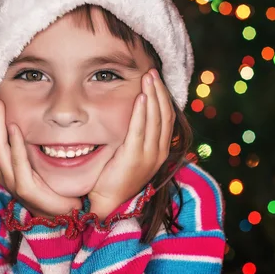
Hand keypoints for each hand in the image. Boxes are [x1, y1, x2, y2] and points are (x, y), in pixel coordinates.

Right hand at [0, 91, 82, 217]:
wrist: (66, 213)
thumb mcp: (40, 162)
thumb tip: (32, 122)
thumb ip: (33, 146)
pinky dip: (14, 144)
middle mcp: (5, 174)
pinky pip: (17, 163)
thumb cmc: (55, 187)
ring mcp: (12, 182)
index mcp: (7, 168)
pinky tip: (14, 127)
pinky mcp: (25, 189)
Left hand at [88, 69, 175, 219]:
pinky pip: (141, 129)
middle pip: (164, 114)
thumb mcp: (131, 153)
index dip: (163, 97)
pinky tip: (141, 96)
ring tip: (148, 78)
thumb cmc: (115, 176)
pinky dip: (142, 111)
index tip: (156, 80)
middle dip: (159, 91)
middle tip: (152, 72)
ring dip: (153, 95)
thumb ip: (136, 136)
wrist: (107, 202)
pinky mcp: (135, 157)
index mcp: (160, 151)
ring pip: (156, 119)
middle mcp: (159, 152)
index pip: (167, 118)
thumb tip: (133, 114)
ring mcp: (149, 155)